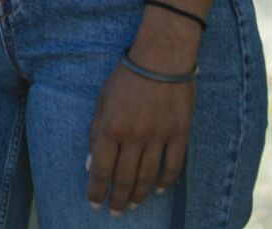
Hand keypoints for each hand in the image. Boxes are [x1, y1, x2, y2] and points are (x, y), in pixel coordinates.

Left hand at [86, 44, 195, 212]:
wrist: (161, 59)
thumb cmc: (126, 76)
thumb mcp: (102, 100)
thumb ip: (96, 133)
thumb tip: (91, 163)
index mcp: (111, 127)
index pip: (102, 169)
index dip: (96, 190)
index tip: (94, 203)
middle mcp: (135, 137)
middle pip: (125, 179)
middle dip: (118, 200)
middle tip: (114, 212)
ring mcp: (159, 137)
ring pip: (148, 177)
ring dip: (139, 195)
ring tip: (133, 206)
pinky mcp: (179, 135)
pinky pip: (173, 166)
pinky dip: (165, 181)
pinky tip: (158, 190)